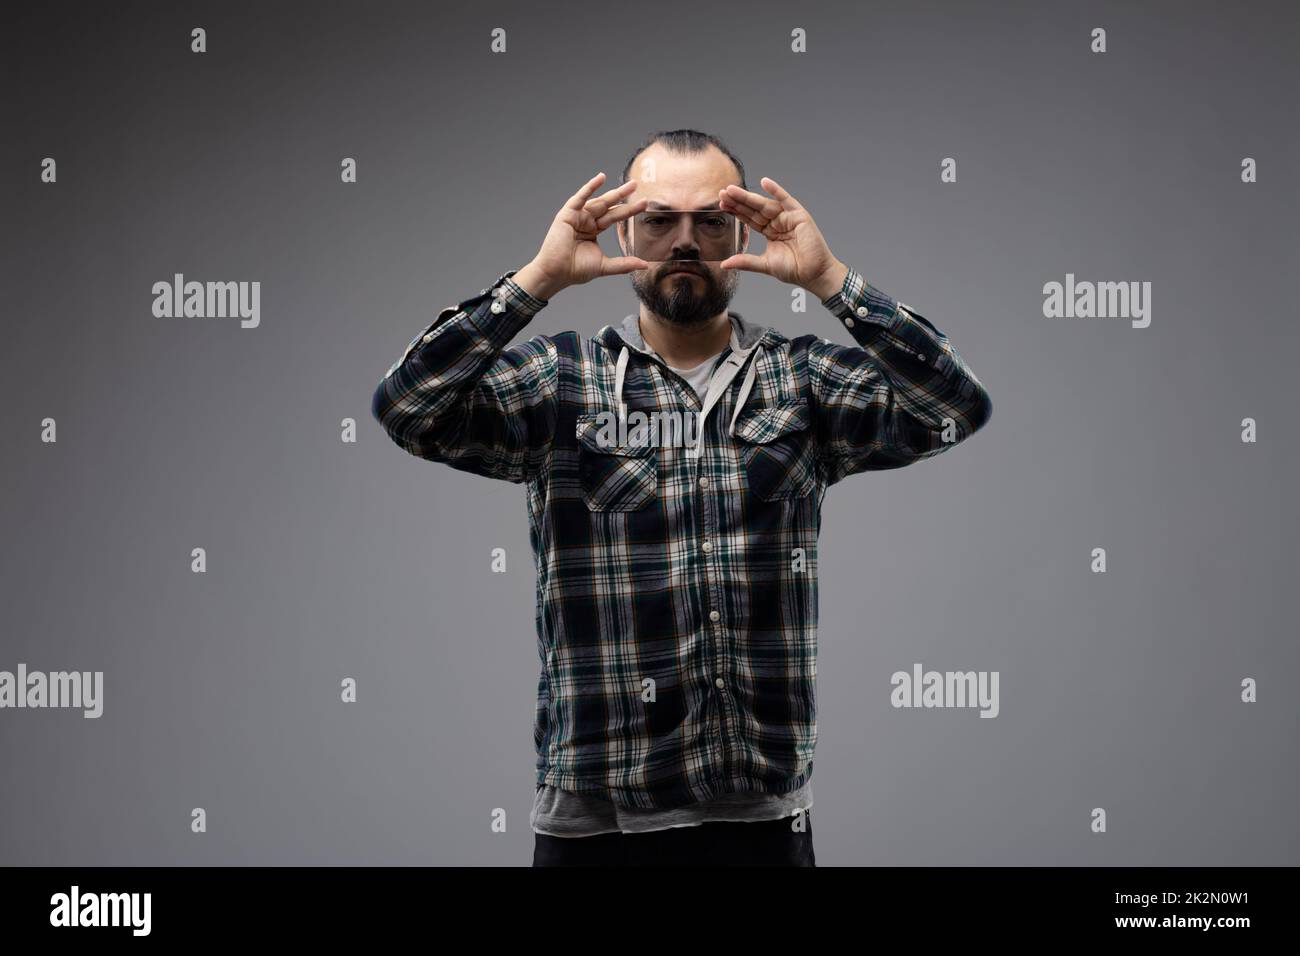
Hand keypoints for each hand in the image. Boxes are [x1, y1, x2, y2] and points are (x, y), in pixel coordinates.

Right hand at [515, 173, 649, 299]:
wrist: (556, 273)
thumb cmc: (575, 270)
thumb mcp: (604, 265)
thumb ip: (624, 264)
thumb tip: (645, 265)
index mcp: (593, 230)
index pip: (614, 217)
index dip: (629, 210)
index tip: (644, 204)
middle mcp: (586, 221)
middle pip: (609, 207)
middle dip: (623, 197)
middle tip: (637, 185)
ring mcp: (577, 216)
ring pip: (598, 201)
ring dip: (613, 193)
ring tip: (630, 186)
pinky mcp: (567, 214)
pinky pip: (580, 198)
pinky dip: (589, 188)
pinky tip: (601, 178)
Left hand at [718, 177, 847, 299]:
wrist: (813, 274)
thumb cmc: (794, 270)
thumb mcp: (764, 264)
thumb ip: (745, 262)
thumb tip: (724, 264)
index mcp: (770, 232)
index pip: (750, 219)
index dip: (736, 212)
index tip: (721, 205)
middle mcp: (778, 222)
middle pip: (754, 210)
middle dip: (738, 202)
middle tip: (722, 194)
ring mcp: (788, 217)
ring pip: (765, 204)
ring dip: (749, 196)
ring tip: (732, 190)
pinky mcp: (799, 215)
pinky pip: (786, 199)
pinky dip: (776, 190)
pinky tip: (764, 182)